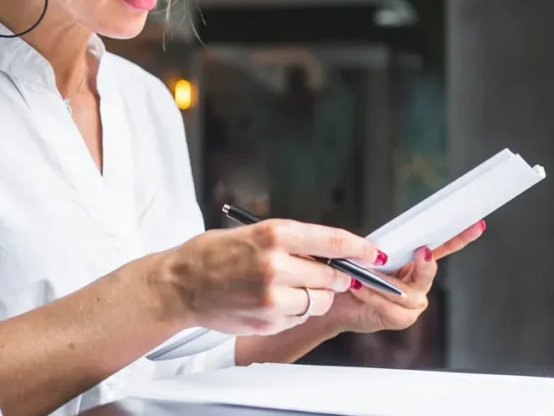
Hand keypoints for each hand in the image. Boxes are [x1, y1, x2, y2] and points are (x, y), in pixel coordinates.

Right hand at [157, 219, 386, 336]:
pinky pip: (299, 317)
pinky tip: (271, 302)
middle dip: (334, 277)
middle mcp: (276, 263)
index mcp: (274, 233)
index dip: (359, 249)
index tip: (373, 253)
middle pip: (333, 276)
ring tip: (288, 288)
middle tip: (323, 275)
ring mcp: (273, 295)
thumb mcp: (252, 233)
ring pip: (319, 300)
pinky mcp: (269, 319)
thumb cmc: (214, 254)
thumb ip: (291, 242)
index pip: (332, 242)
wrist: (180, 284)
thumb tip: (330, 252)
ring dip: (314, 296)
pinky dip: (294, 311)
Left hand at [321, 220, 485, 334]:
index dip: (461, 237)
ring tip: (361, 276)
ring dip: (381, 282)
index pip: (442, 247)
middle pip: (429, 271)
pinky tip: (358, 288)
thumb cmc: (353, 275)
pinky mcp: (401, 319)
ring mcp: (413, 303)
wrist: (337, 302)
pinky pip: (389, 306)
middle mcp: (419, 283)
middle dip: (424, 264)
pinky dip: (371, 295)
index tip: (477, 225)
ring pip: (405, 292)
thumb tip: (384, 247)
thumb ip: (382, 249)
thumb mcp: (368, 255)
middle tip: (422, 252)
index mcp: (416, 262)